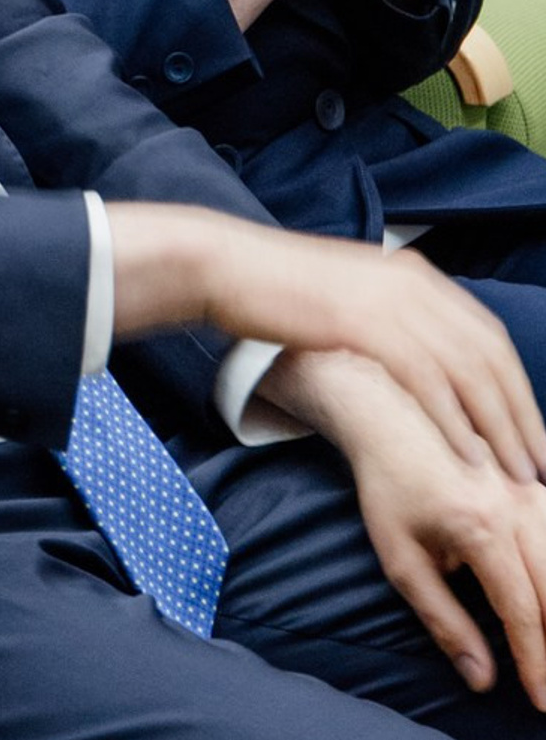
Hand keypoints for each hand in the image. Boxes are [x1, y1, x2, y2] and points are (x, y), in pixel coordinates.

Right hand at [109, 202, 545, 484]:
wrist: (225, 267)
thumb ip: (388, 321)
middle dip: (523, 415)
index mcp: (412, 274)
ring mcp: (387, 299)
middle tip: (541, 464)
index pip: (487, 336)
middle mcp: (411, 282)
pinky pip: (425, 379)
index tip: (535, 435)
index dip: (519, 389)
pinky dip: (453, 419)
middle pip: (490, 356)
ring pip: (468, 371)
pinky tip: (467, 453)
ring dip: (500, 426)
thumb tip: (421, 366)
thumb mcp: (348, 298)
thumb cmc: (277, 290)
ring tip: (519, 472)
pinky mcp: (363, 321)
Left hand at [305, 354, 545, 703]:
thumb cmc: (389, 491)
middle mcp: (517, 507)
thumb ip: (444, 620)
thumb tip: (482, 680)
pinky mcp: (537, 481)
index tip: (542, 702)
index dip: (536, 662)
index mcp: (481, 528)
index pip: (523, 612)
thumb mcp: (401, 559)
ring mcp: (532, 489)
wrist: (387, 416)